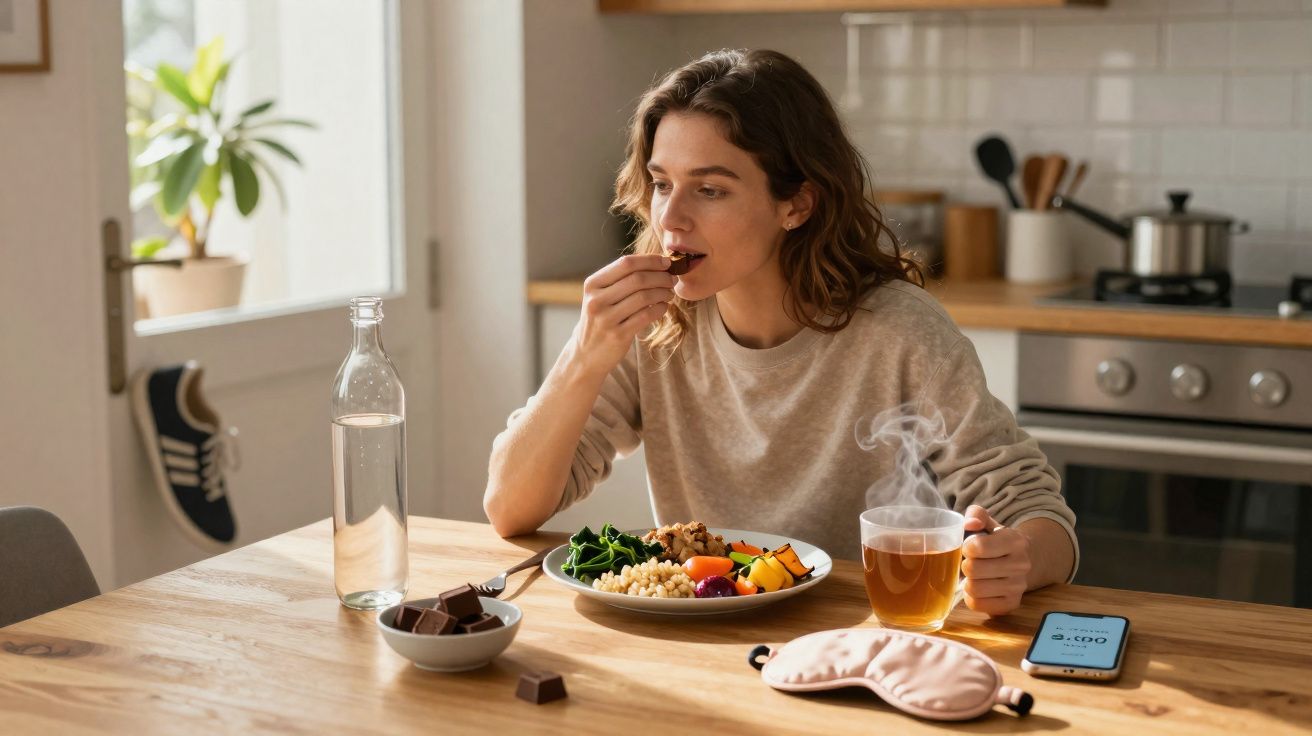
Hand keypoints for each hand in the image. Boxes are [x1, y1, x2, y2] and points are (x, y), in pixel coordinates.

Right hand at [572, 254, 675, 377]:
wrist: (586, 354)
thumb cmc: (600, 319)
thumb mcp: (601, 296)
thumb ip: (621, 279)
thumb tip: (657, 263)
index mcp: (592, 284)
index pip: (625, 263)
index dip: (650, 260)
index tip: (666, 262)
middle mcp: (596, 300)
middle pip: (637, 279)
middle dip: (661, 276)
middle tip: (672, 279)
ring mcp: (606, 319)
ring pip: (644, 297)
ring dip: (663, 292)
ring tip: (669, 293)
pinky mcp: (618, 335)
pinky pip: (646, 316)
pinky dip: (660, 308)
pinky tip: (663, 307)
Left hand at [960, 505, 1029, 615]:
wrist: (1025, 560)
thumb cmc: (997, 540)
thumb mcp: (989, 523)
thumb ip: (976, 514)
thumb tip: (970, 523)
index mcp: (1016, 541)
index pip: (978, 547)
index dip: (967, 546)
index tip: (970, 546)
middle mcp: (1022, 565)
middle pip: (972, 569)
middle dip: (966, 564)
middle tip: (971, 561)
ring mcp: (1019, 587)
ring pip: (974, 589)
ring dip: (967, 581)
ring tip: (974, 575)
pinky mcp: (1012, 604)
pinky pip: (977, 604)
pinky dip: (971, 597)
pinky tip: (978, 587)